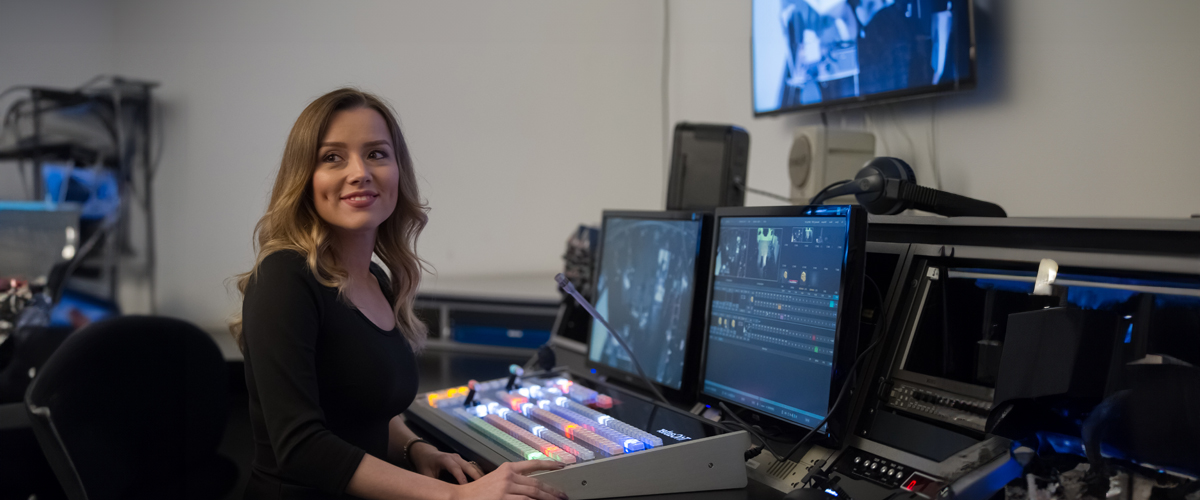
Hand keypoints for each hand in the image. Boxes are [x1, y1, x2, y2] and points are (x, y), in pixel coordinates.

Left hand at [409, 443, 482, 483]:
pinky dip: (476, 473)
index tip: (466, 487)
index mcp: (445, 459)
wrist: (425, 453)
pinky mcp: (461, 461)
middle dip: (476, 475)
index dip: (462, 478)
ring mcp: (459, 458)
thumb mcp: (426, 474)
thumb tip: (440, 492)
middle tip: (483, 486)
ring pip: (472, 466)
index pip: (456, 469)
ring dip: (478, 474)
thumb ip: (434, 483)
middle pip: (468, 466)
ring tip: (485, 484)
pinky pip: (471, 467)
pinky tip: (480, 481)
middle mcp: (454, 457)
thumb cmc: (425, 464)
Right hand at [450, 460, 567, 499]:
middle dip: (552, 491)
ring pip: (533, 494)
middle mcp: (508, 476)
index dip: (549, 464)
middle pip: (536, 483)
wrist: (462, 497)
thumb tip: (532, 488)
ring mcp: (506, 488)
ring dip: (547, 499)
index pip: (532, 464)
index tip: (562, 465)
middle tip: (563, 496)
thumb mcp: (497, 479)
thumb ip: (514, 480)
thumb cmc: (479, 491)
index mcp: (507, 468)